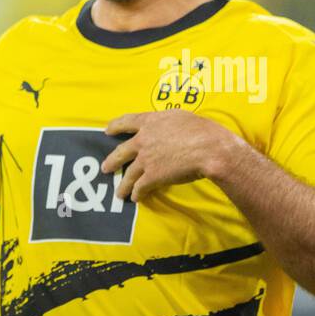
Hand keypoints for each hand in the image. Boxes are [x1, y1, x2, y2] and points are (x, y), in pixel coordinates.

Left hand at [102, 111, 242, 202]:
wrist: (209, 149)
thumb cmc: (203, 130)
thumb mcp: (181, 117)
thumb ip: (168, 123)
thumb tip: (168, 129)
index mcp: (150, 122)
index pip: (127, 121)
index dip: (116, 126)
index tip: (107, 130)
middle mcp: (143, 140)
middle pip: (120, 152)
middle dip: (112, 161)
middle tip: (106, 168)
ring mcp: (145, 159)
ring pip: (128, 174)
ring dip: (123, 185)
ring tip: (119, 193)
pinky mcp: (152, 176)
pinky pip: (140, 187)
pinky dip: (137, 194)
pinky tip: (136, 198)